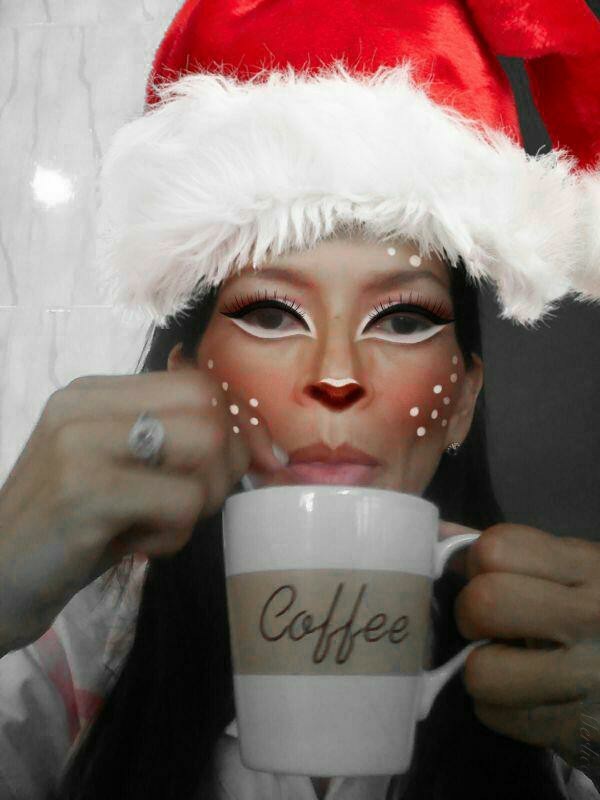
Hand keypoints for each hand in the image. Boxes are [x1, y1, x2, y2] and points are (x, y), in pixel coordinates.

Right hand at [0, 370, 284, 654]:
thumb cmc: (67, 527)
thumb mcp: (114, 467)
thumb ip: (167, 438)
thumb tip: (246, 426)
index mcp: (94, 394)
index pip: (199, 383)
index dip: (230, 428)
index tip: (221, 469)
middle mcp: (85, 405)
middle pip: (211, 412)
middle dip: (223, 468)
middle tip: (190, 505)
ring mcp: (81, 444)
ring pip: (207, 449)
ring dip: (199, 504)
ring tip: (156, 525)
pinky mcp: (85, 492)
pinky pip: (182, 503)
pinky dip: (174, 536)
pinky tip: (136, 547)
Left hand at [453, 523, 599, 775]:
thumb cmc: (596, 612)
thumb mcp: (569, 569)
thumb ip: (508, 550)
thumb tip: (438, 532)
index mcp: (588, 567)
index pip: (495, 548)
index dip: (479, 563)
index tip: (490, 577)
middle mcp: (594, 615)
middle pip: (483, 603)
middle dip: (472, 615)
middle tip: (489, 626)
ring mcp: (590, 677)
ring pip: (482, 672)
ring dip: (482, 669)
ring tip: (506, 664)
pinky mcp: (580, 728)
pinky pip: (496, 716)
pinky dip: (499, 709)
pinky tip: (524, 697)